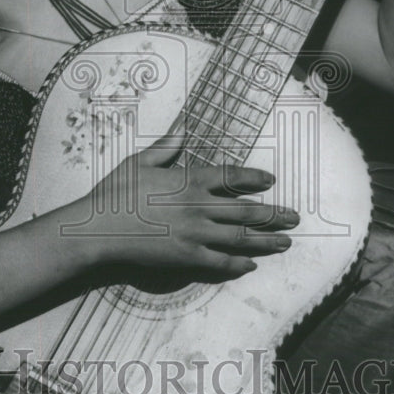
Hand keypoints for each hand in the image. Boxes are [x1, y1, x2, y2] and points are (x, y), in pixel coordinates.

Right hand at [70, 128, 297, 278]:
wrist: (98, 228)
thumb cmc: (115, 192)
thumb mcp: (139, 161)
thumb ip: (166, 147)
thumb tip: (182, 129)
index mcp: (189, 180)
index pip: (232, 176)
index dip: (254, 177)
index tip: (271, 179)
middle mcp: (199, 207)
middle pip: (247, 210)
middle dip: (274, 214)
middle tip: (294, 216)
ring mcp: (195, 234)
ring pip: (240, 237)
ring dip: (266, 240)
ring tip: (286, 242)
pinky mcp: (186, 257)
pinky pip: (220, 262)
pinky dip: (238, 264)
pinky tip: (250, 265)